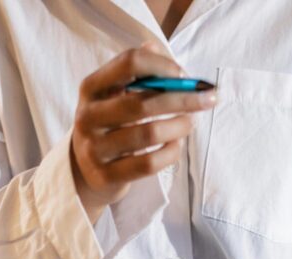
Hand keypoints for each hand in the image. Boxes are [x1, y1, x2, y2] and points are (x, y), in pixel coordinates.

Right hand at [71, 41, 217, 222]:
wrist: (84, 171)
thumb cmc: (109, 126)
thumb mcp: (114, 95)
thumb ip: (137, 72)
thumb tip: (161, 49)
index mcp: (91, 88)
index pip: (129, 64)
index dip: (162, 65)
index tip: (185, 75)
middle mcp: (88, 116)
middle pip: (142, 102)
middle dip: (182, 99)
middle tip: (207, 99)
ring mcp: (95, 148)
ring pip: (148, 134)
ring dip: (179, 126)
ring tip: (191, 123)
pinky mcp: (106, 175)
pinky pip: (148, 164)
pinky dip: (170, 153)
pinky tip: (177, 145)